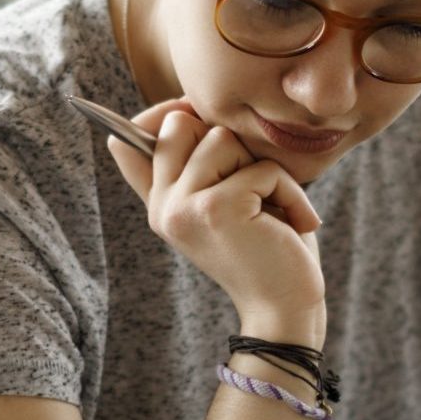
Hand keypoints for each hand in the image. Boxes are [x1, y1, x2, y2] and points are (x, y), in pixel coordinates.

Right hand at [107, 98, 325, 338]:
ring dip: (264, 169)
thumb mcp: (224, 202)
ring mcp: (183, 208)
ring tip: (273, 208)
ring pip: (221, 138)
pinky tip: (294, 225)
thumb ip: (196, 166)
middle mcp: (162, 207)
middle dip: (227, 142)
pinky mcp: (216, 209)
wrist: (285, 309)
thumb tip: (177, 110)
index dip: (163, 114)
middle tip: (252, 184)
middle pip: (180, 122)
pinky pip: (261, 167)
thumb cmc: (267, 248)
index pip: (126, 142)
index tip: (194, 115)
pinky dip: (290, 192)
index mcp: (159, 204)